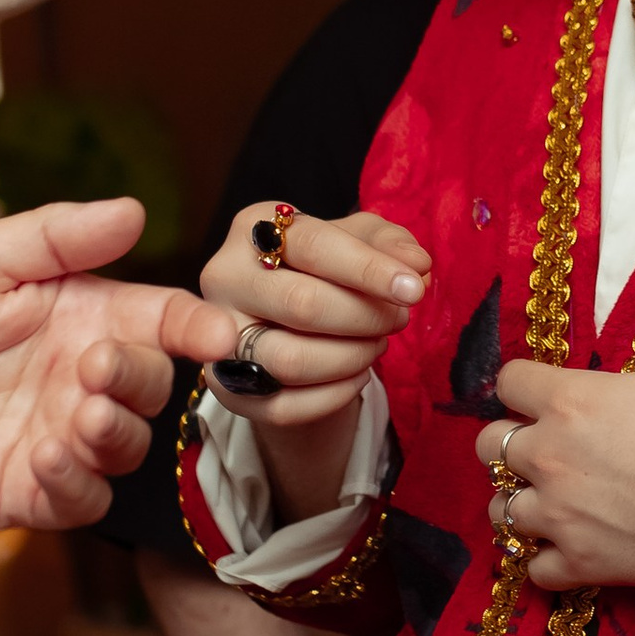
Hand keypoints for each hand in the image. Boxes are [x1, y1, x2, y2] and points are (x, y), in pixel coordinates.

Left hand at [0, 197, 240, 529]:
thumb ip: (52, 237)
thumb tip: (131, 210)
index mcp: (80, 316)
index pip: (162, 320)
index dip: (198, 325)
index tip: (217, 332)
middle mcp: (78, 379)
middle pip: (153, 385)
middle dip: (141, 378)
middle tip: (96, 367)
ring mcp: (57, 437)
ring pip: (128, 448)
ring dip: (116, 433)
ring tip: (77, 415)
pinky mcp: (26, 491)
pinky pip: (79, 502)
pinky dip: (77, 483)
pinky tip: (46, 455)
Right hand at [200, 200, 429, 524]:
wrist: (287, 324)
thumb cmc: (327, 271)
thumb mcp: (360, 241)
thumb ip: (390, 244)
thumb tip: (415, 265)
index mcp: (253, 229)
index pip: (313, 245)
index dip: (369, 269)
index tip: (413, 289)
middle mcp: (223, 278)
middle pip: (301, 303)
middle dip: (366, 316)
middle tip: (399, 318)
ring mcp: (219, 338)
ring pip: (291, 360)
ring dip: (353, 356)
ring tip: (376, 343)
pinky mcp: (228, 390)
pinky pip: (287, 406)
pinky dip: (336, 394)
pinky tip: (357, 374)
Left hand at [477, 279, 634, 592]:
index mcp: (570, 401)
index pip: (508, 380)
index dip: (524, 381)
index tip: (544, 389)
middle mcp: (550, 458)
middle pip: (487, 444)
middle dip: (508, 440)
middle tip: (544, 444)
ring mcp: (560, 516)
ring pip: (500, 510)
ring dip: (517, 500)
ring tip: (545, 498)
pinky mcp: (581, 563)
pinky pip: (535, 568)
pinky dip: (545, 559)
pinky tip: (568, 547)